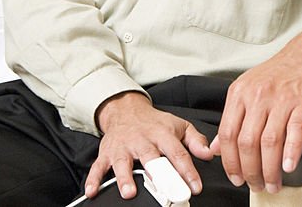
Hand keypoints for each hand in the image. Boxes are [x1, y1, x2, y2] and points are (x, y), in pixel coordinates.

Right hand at [86, 91, 212, 199]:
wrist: (127, 110)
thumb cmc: (155, 123)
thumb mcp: (179, 126)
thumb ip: (195, 141)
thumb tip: (209, 154)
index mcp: (163, 134)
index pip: (178, 153)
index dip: (188, 171)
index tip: (195, 187)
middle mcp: (143, 141)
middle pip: (152, 159)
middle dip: (160, 176)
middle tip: (167, 191)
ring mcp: (123, 147)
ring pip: (123, 163)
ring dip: (125, 178)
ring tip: (129, 192)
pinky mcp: (107, 153)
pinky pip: (98, 167)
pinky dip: (94, 179)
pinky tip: (92, 191)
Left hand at [212, 24, 301, 193]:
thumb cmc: (280, 73)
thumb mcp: (248, 89)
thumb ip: (232, 118)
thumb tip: (215, 147)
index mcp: (240, 93)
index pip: (227, 134)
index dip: (229, 162)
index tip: (236, 177)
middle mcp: (258, 96)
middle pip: (247, 142)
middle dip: (250, 171)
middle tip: (255, 185)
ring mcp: (282, 99)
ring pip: (269, 142)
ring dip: (269, 169)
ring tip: (273, 183)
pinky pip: (295, 131)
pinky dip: (291, 152)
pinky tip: (288, 166)